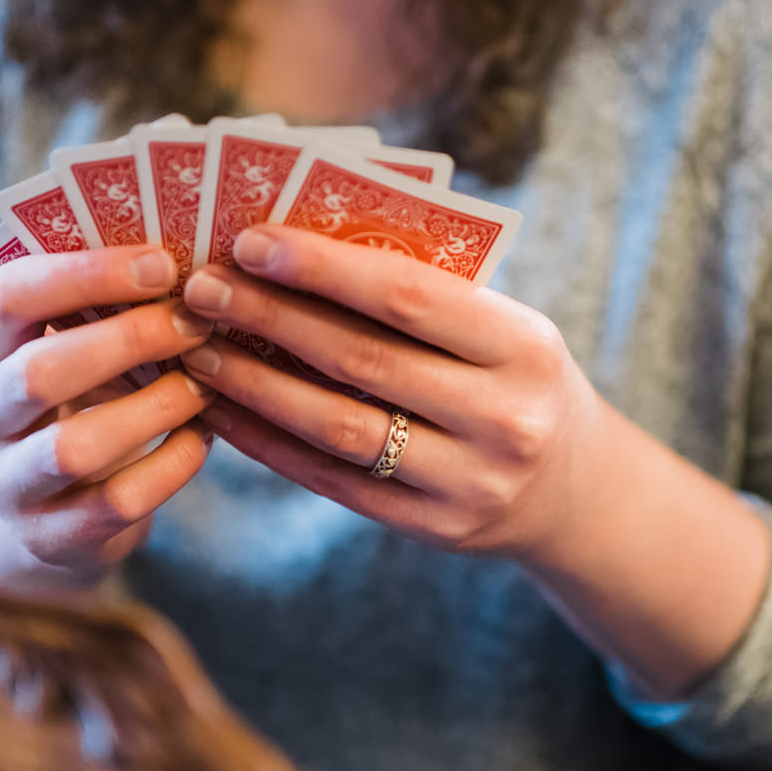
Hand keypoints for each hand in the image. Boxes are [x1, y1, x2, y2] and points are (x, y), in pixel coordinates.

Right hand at [0, 245, 217, 577]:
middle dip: (129, 341)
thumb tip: (200, 246)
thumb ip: (113, 302)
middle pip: (40, 371)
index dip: (86, 273)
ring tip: (204, 387)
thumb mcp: (78, 344)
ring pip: (73, 447)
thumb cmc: (86, 398)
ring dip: (152, 410)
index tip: (163, 262)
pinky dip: (170, 469)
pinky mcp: (47, 538)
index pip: (11, 294)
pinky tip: (203, 439)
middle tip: (198, 324)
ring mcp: (6, 482)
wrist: (53, 512)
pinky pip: (113, 505)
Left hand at [178, 225, 608, 559]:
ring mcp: (469, 481)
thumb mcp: (505, 330)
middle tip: (202, 288)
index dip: (323, 268)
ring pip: (337, 426)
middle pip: (362, 359)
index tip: (251, 241)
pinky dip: (269, 443)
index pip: (409, 296)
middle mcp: (503, 417)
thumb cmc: (517, 380)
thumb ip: (427, 298)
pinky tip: (223, 410)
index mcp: (524, 347)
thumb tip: (298, 251)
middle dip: (270, 318)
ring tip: (198, 349)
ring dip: (254, 384)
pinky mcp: (434, 528)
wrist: (573, 489)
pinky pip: (333, 481)